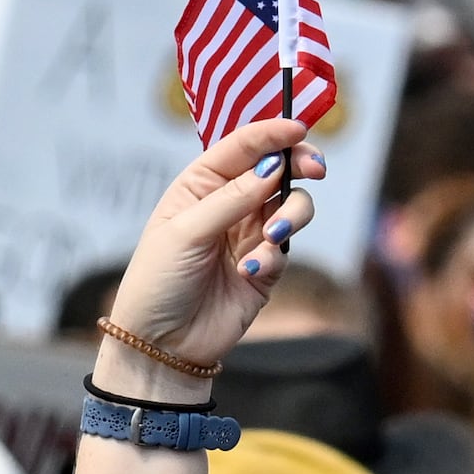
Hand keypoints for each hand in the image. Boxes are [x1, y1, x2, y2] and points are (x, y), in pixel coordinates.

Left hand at [97, 119, 318, 402]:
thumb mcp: (186, 232)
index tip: (298, 129)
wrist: (160, 344)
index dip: (271, 133)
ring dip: (291, 215)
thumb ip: (231, 198)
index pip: (242, 147)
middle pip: (277, 170)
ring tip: (271, 236)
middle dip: (299, 165)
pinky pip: (284, 249)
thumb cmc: (158, 282)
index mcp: (200, 185)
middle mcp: (228, 204)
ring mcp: (248, 235)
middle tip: (314, 169)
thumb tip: (272, 166)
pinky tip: (249, 271)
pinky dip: (273, 255)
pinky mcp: (265, 268)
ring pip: (291, 206)